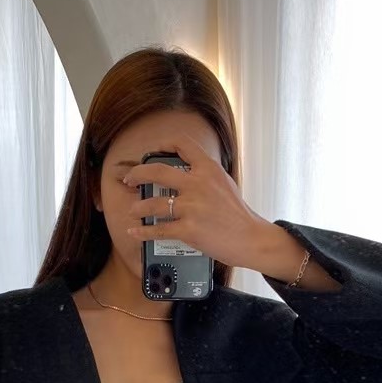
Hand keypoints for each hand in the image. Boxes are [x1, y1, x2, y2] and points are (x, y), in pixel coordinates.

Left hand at [123, 130, 265, 268]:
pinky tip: (135, 232)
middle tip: (130, 179)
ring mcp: (192, 207)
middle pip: (157, 171)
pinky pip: (158, 230)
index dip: (163, 145)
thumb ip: (205, 175)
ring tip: (134, 210)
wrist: (251, 238)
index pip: (182, 144)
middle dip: (137, 174)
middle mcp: (198, 184)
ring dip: (138, 208)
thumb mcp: (225, 183)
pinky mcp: (188, 230)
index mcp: (208, 169)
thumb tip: (184, 172)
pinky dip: (143, 233)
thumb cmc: (238, 214)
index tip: (153, 151)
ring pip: (153, 203)